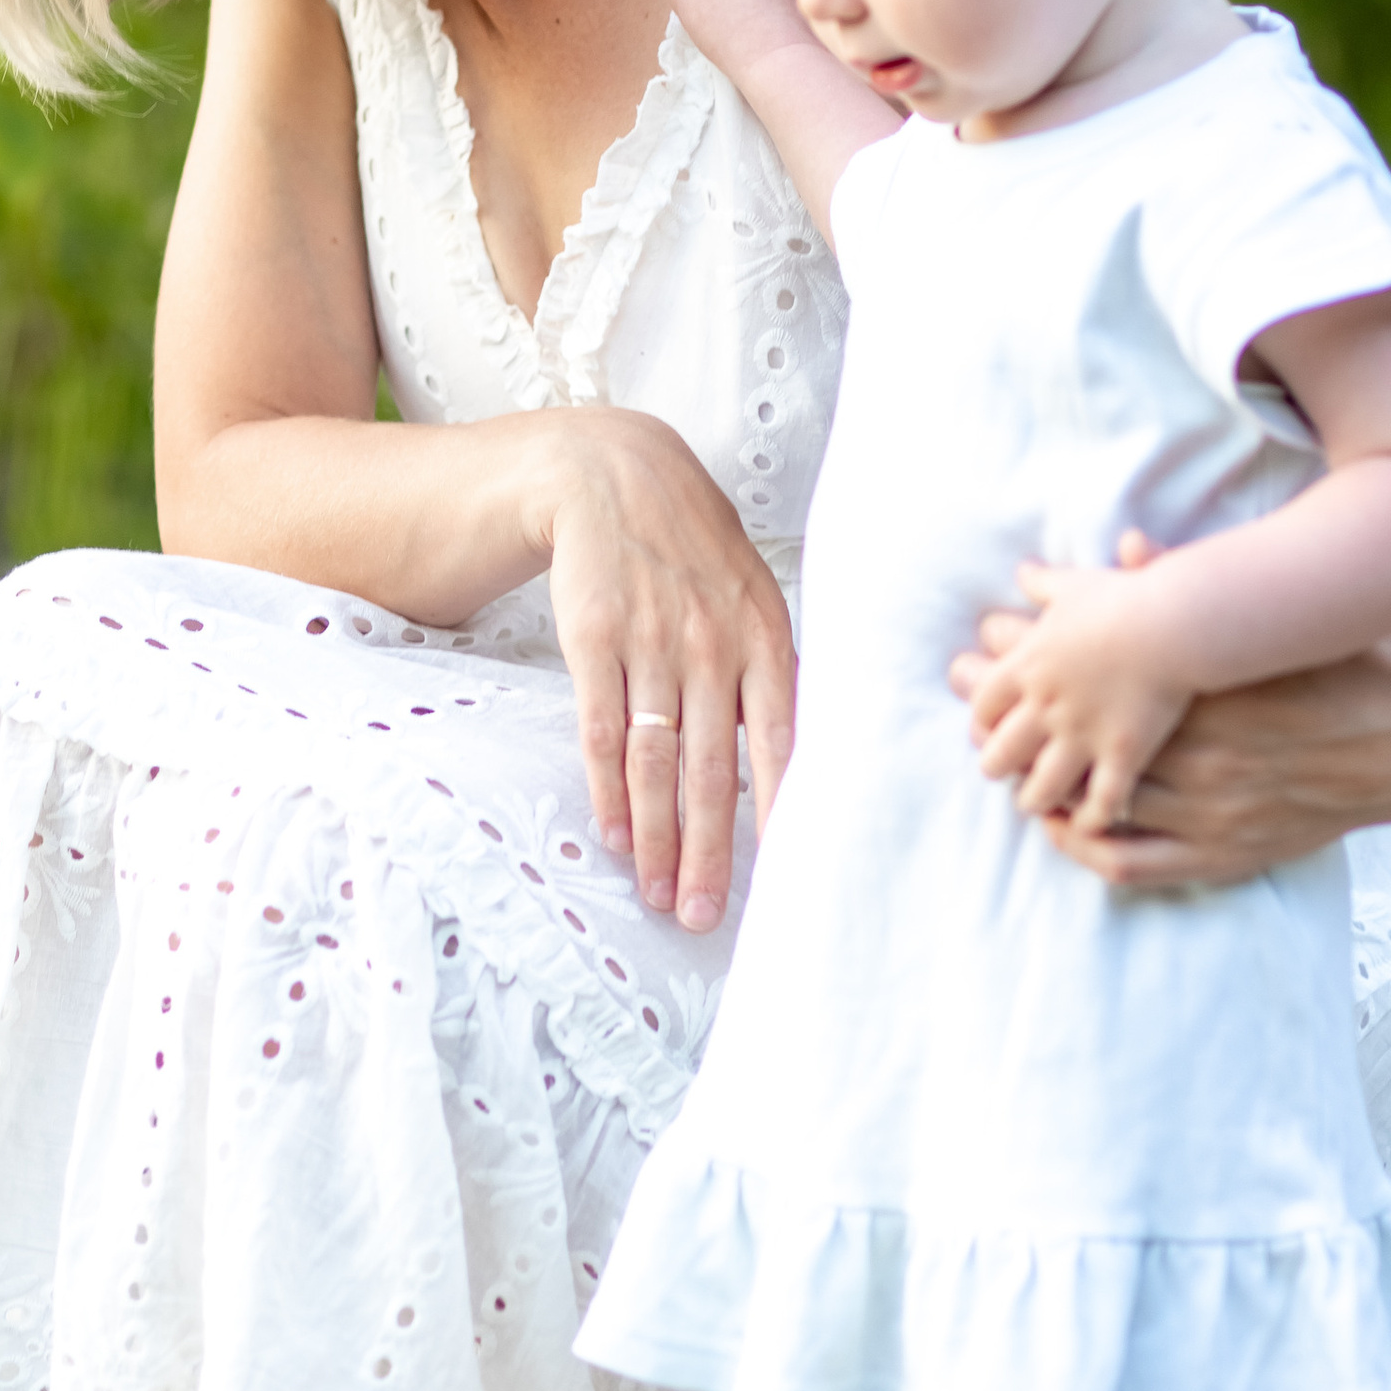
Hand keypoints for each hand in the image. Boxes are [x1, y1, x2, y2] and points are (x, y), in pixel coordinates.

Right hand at [534, 406, 797, 932]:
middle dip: (709, 850)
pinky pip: (601, 729)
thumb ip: (772, 674)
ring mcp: (650, 640)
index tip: (784, 874)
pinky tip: (614, 832)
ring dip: (655, 835)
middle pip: (711, 766)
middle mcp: (711, 642)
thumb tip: (798, 760)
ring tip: (659, 891)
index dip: (779, 811)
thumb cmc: (693, 550)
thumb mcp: (752, 596)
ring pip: (655, 759)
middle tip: (704, 914)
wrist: (614, 476)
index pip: (781, 739)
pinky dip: (607, 788)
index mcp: (765, 635)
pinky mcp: (592, 638)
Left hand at [956, 554, 1390, 887]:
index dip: (1032, 660)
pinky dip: (1092, 849)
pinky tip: (1057, 829)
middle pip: (1081, 742)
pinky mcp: (1234, 850)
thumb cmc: (1341, 640)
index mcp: (1211, 697)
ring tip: (993, 754)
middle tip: (960, 685)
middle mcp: (1208, 764)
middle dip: (1017, 712)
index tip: (986, 638)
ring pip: (1103, 807)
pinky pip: (1145, 864)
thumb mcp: (1267, 601)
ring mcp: (1220, 816)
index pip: (1094, 684)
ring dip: (1040, 780)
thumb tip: (1123, 546)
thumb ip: (1191, 581)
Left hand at [957, 535, 1196, 830]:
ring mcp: (1082, 736)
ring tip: (1036, 805)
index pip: (985, 703)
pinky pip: (1099, 802)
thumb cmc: (1129, 597)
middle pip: (1001, 751)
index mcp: (1031, 666)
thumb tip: (1025, 570)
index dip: (983, 717)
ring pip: (1041, 786)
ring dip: (1035, 798)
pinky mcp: (1122, 756)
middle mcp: (1047, 706)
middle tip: (999, 772)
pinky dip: (1091, 817)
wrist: (1176, 621)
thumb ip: (1047, 583)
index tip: (986, 724)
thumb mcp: (1078, 584)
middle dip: (997, 765)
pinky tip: (1091, 822)